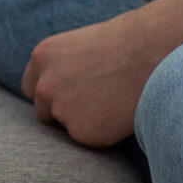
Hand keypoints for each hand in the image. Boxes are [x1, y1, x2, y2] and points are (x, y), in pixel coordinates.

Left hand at [21, 9, 169, 147]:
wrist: (149, 53)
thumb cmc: (125, 43)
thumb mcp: (81, 47)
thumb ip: (63, 68)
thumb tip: (64, 90)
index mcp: (42, 58)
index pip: (32, 88)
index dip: (51, 94)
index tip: (68, 96)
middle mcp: (44, 85)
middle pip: (44, 112)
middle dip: (63, 113)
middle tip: (94, 104)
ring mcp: (60, 110)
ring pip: (66, 128)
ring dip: (83, 122)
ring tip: (113, 102)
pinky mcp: (81, 132)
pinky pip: (89, 139)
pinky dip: (103, 132)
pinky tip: (120, 112)